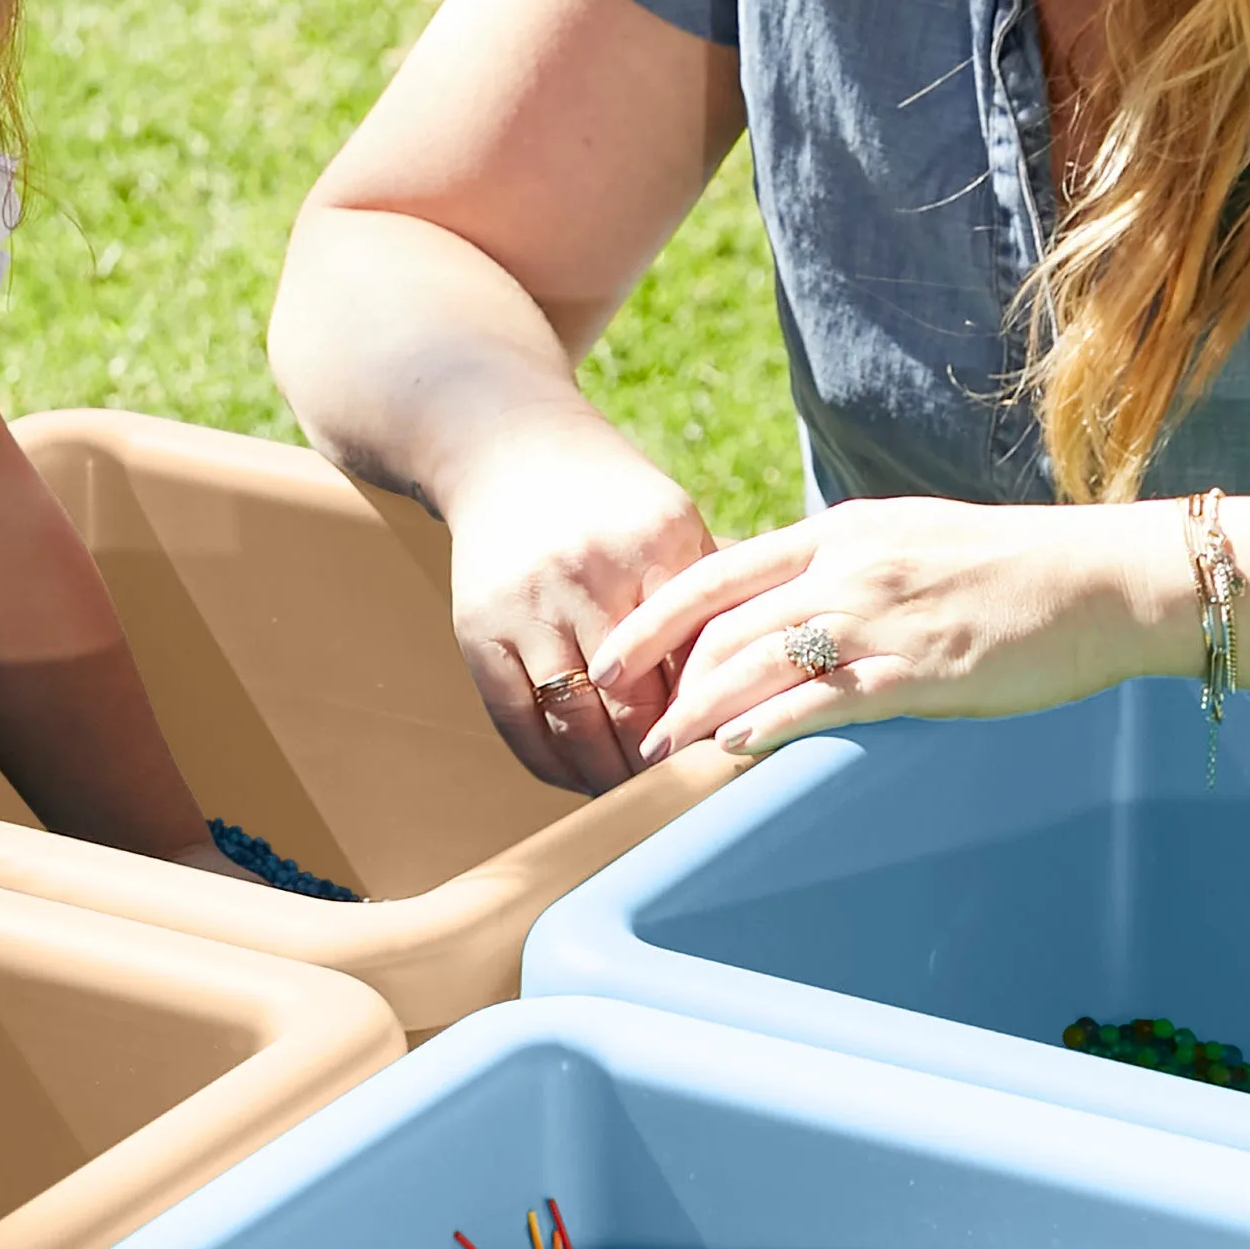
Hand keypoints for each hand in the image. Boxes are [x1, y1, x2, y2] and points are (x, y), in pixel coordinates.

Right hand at [439, 419, 719, 794]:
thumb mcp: (672, 523)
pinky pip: (516, 721)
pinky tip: (577, 779)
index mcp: (655, 544)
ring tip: (636, 800)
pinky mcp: (478, 629)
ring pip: (577, 722)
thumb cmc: (610, 500)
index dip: (714, 721)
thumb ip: (715, 595)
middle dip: (663, 763)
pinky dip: (550, 764)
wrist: (507, 448)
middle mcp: (589, 574)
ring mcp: (528, 604)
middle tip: (689, 798)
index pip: (696, 661)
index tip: (733, 763)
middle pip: (636, 703)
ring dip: (608, 776)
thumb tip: (771, 680)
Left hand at [613, 499, 1182, 759]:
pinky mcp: (922, 668)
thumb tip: (785, 606)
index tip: (613, 654)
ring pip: (761, 661)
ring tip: (662, 750)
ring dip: (700, 710)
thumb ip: (843, 568)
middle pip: (726, 624)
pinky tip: (734, 748)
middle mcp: (850, 566)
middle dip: (665, 677)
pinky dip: (771, 722)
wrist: (1106, 580)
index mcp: (841, 532)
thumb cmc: (1013, 570)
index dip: (654, 616)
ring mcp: (884, 616)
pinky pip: (827, 698)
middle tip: (627, 722)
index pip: (719, 571)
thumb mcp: (909, 542)